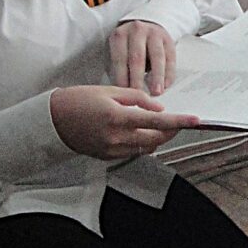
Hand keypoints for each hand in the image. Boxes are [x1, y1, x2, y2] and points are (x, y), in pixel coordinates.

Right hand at [49, 85, 197, 160]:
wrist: (52, 119)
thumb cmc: (79, 100)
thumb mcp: (110, 91)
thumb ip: (137, 98)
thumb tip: (158, 107)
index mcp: (118, 118)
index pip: (157, 121)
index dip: (178, 121)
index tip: (195, 120)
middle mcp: (116, 137)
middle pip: (155, 138)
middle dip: (171, 130)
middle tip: (179, 121)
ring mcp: (111, 150)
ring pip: (146, 147)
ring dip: (158, 137)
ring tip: (163, 125)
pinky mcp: (106, 156)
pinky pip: (133, 152)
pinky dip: (143, 143)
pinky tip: (143, 133)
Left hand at [109, 19, 175, 94]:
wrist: (146, 26)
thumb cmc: (129, 45)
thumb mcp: (119, 49)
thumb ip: (119, 67)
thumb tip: (120, 91)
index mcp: (120, 35)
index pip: (120, 58)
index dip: (121, 77)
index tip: (123, 92)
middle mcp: (137, 31)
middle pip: (137, 57)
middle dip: (138, 78)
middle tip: (138, 94)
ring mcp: (154, 34)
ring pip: (157, 57)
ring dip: (157, 77)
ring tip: (156, 92)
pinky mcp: (168, 40)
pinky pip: (170, 58)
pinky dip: (169, 74)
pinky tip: (166, 85)